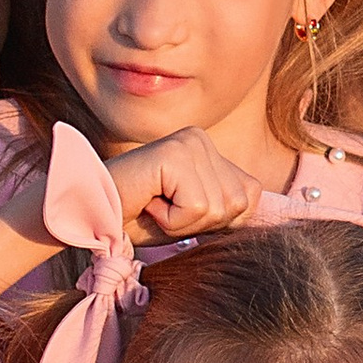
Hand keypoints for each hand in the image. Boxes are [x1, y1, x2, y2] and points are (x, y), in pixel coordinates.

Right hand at [104, 126, 263, 245]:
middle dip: (200, 224)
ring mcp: (190, 142)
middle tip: (162, 211)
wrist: (90, 217)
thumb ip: (225, 209)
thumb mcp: (192, 216)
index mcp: (208, 150)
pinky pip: (197, 207)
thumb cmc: (136, 218)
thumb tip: (272, 217)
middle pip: (238, 204)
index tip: (179, 213)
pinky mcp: (175, 154)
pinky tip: (148, 202)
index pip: (250, 196)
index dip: (219, 220)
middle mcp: (202, 139)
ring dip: (183, 223)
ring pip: (218, 208)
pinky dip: (172, 221)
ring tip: (153, 206)